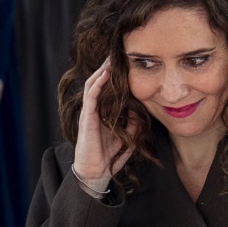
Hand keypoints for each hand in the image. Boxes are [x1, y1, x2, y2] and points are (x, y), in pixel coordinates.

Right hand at [72, 58, 135, 192]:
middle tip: (118, 54)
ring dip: (101, 71)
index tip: (126, 64)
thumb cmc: (109, 156)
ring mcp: (89, 112)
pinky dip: (97, 84)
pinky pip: (90, 96)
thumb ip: (134, 124)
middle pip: (99, 82)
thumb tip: (140, 110)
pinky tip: (104, 74)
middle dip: (107, 68)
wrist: (96, 173)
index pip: (108, 89)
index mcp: (103, 113)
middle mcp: (95, 110)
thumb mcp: (128, 138)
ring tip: (110, 58)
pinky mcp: (86, 117)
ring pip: (93, 85)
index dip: (115, 77)